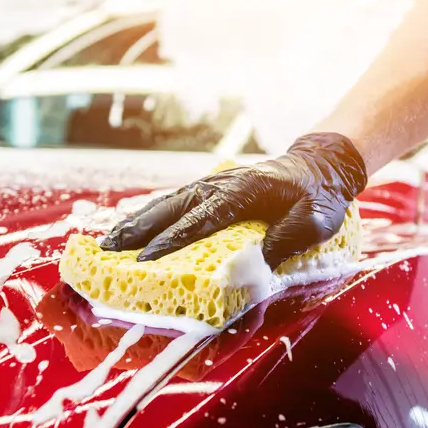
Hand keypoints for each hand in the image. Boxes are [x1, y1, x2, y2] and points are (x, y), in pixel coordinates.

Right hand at [99, 133, 366, 268]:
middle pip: (172, 208)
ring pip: (167, 204)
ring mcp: (213, 184)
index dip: (173, 240)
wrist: (320, 167)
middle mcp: (220, 185)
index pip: (202, 220)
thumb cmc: (319, 198)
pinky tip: (133, 232)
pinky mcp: (211, 190)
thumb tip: (256, 261)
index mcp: (244, 192)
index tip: (147, 259)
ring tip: (108, 244)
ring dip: (137, 223)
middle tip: (108, 251)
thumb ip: (289, 238)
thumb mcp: (316, 220)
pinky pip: (175, 204)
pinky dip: (150, 216)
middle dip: (139, 230)